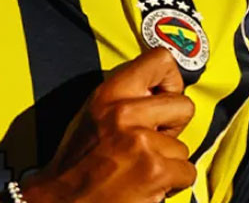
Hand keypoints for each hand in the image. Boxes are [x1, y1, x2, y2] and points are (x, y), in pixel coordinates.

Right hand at [24, 48, 196, 202]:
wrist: (62, 201)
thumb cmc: (78, 162)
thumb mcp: (94, 114)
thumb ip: (126, 98)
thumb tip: (161, 89)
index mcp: (109, 93)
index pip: (162, 60)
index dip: (171, 81)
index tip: (163, 97)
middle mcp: (125, 112)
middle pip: (184, 106)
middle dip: (173, 128)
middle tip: (150, 142)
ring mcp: (142, 142)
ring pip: (184, 147)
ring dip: (168, 162)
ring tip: (140, 169)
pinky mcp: (155, 171)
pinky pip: (186, 172)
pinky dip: (172, 184)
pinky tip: (147, 185)